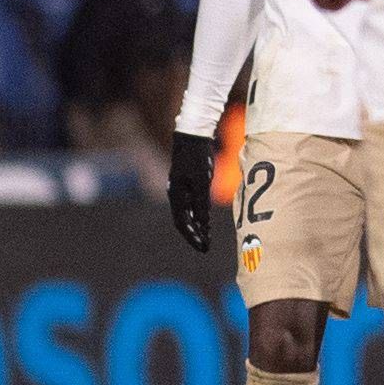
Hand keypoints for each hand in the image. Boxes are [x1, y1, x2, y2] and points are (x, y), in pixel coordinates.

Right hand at [167, 131, 215, 251]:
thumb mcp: (201, 181)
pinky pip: (191, 205)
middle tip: (206, 247)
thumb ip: (202, 202)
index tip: (203, 247)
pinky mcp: (187, 184)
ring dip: (197, 226)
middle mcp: (176, 195)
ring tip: (207, 238)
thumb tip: (203, 224)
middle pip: (183, 221)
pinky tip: (206, 222)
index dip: (192, 237)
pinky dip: (198, 215)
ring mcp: (180, 189)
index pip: (182, 223)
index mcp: (176, 195)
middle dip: (194, 235)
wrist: (193, 136)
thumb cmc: (197, 158)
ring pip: (187, 214)